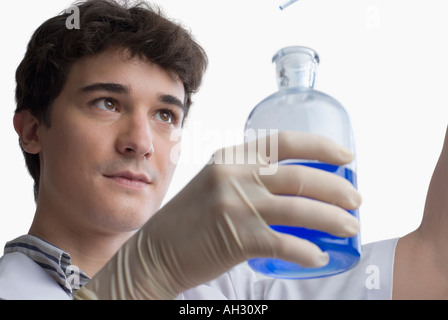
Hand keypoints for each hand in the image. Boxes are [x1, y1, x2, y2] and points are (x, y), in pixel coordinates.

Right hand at [74, 131, 360, 299]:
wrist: (156, 251)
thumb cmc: (191, 220)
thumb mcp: (216, 185)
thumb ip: (248, 180)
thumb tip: (294, 189)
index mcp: (230, 158)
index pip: (283, 142)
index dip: (321, 147)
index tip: (346, 157)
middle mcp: (233, 176)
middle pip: (299, 177)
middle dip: (336, 188)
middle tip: (356, 200)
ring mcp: (235, 206)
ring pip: (299, 210)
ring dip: (332, 220)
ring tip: (351, 227)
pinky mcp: (236, 238)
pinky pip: (284, 244)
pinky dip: (307, 253)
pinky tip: (317, 257)